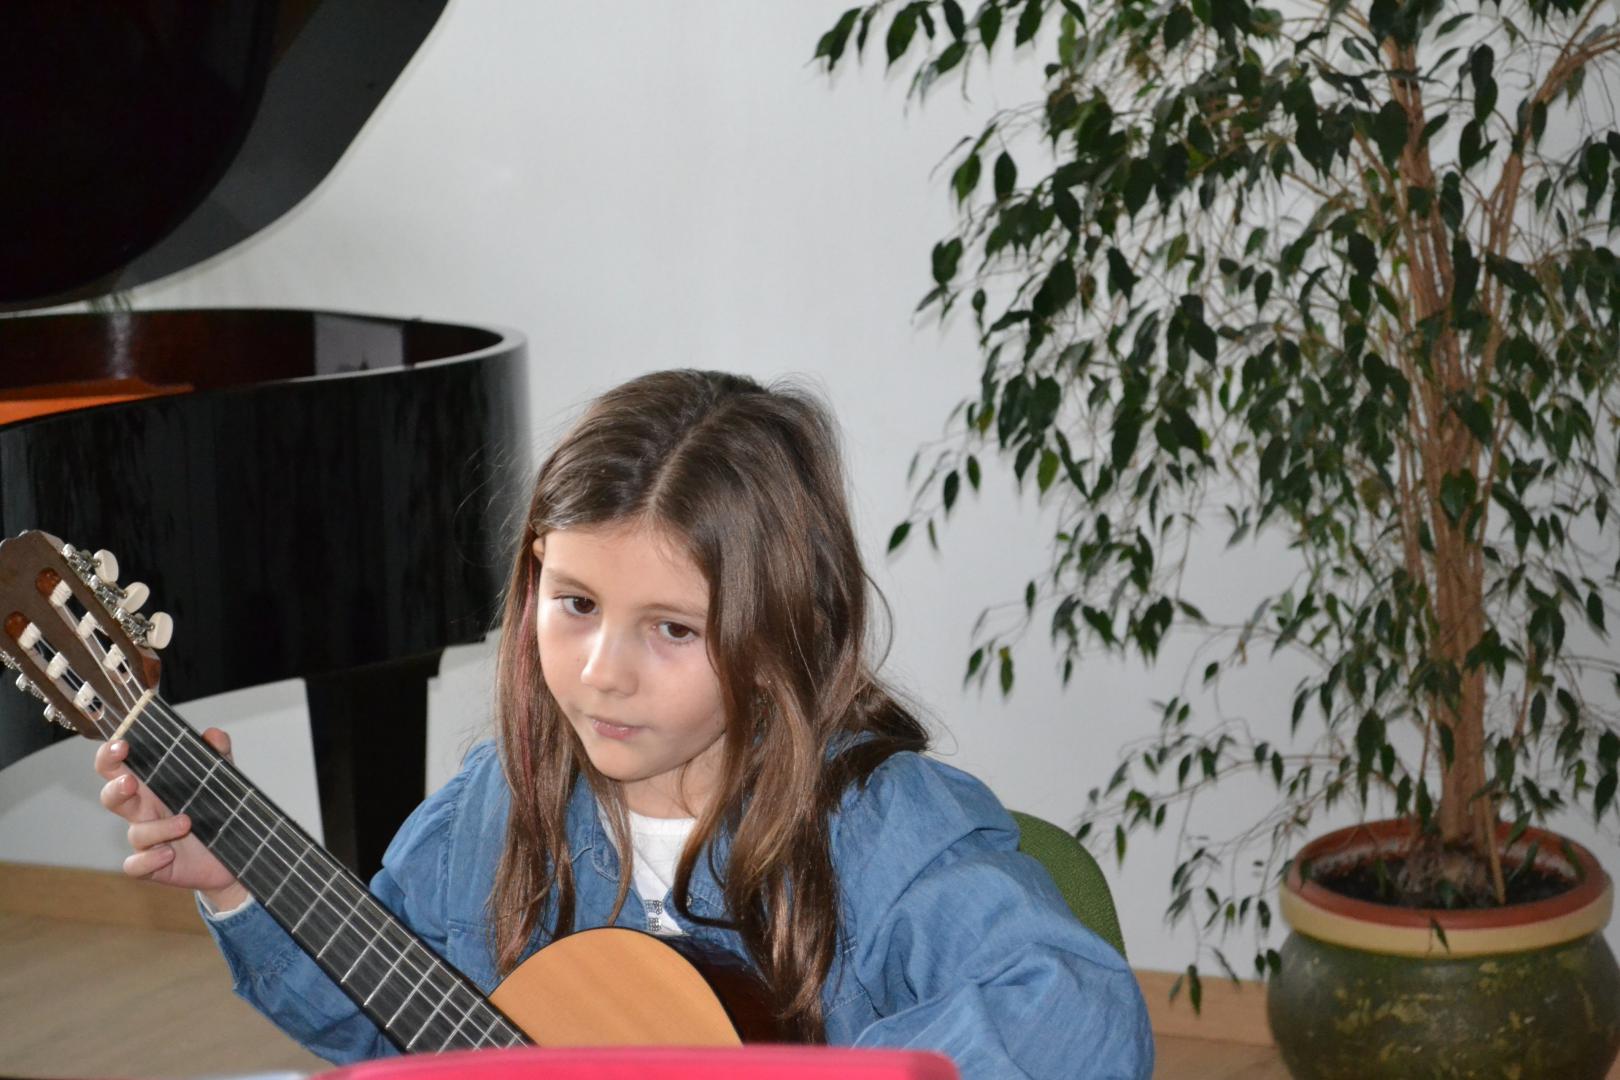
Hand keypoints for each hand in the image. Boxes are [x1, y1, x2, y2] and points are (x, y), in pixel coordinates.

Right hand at [96, 728, 248, 911]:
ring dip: (158, 828)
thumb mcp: (223, 780)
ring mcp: (148, 840)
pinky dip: (148, 860)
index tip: (120, 745)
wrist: (237, 856)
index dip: (110, 756)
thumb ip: (218, 755)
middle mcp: (145, 812)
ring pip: (135, 832)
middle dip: (115, 789)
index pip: (119, 768)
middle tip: (130, 782)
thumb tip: (213, 734)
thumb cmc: (219, 813)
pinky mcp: (153, 866)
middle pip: (111, 797)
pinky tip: (169, 853)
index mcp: (154, 787)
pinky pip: (135, 865)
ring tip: (186, 822)